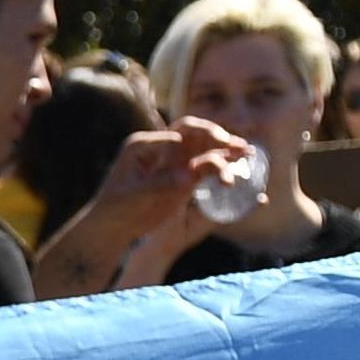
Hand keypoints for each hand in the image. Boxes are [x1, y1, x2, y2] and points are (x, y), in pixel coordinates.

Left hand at [34, 118, 253, 294]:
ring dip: (225, 147)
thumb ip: (160, 184)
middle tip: (235, 144)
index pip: (174, 136)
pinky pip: (206, 165)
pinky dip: (222, 164)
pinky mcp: (183, 176)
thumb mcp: (135, 196)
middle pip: (193, 133)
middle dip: (216, 136)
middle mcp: (160, 148)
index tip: (199, 168)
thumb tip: (188, 175)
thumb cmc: (116, 208)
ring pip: (203, 147)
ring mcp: (173, 161)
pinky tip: (239, 165)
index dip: (192, 147)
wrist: (113, 226)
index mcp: (142, 145)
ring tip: (246, 151)